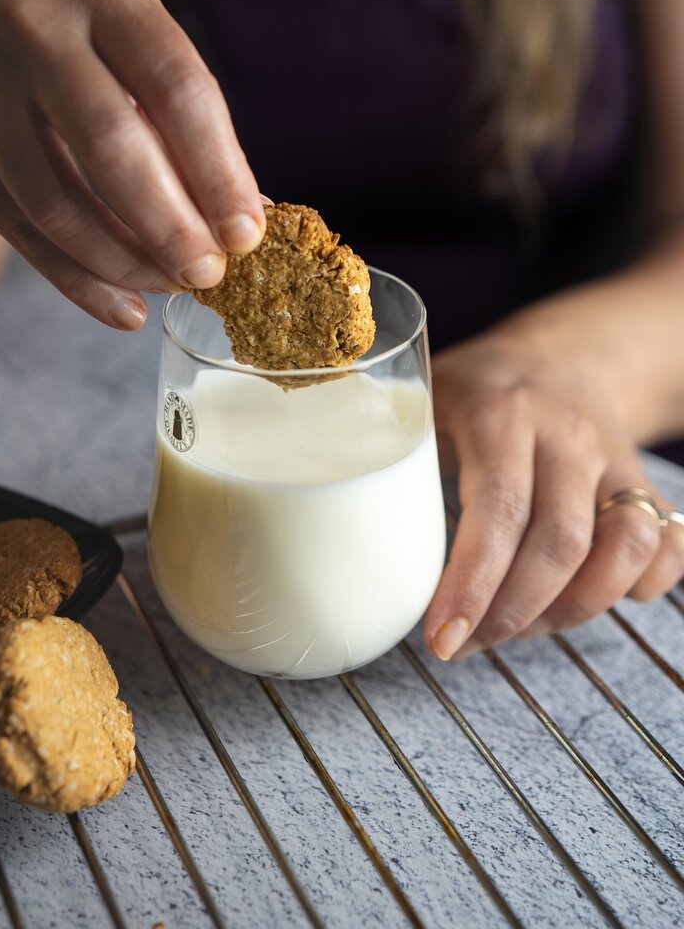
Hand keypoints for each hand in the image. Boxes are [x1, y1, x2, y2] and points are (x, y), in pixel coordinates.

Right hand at [0, 0, 265, 326]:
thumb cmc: (76, 56)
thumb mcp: (132, 60)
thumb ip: (187, 130)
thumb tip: (250, 219)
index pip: (177, 88)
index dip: (219, 171)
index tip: (246, 234)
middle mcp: (33, 28)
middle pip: (112, 144)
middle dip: (171, 224)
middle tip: (208, 274)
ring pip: (56, 201)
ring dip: (124, 260)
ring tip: (168, 286)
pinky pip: (22, 233)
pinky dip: (79, 282)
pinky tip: (123, 308)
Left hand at [423, 335, 683, 658]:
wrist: (564, 354)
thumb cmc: (478, 391)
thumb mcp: (424, 401)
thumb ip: (392, 458)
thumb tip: (344, 540)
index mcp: (500, 414)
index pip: (498, 511)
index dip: (473, 585)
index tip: (441, 638)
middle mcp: (566, 434)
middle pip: (559, 545)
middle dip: (511, 614)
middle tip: (466, 642)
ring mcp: (613, 458)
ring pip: (625, 549)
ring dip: (573, 610)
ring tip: (520, 624)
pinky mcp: (644, 482)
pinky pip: (667, 547)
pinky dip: (637, 587)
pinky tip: (583, 595)